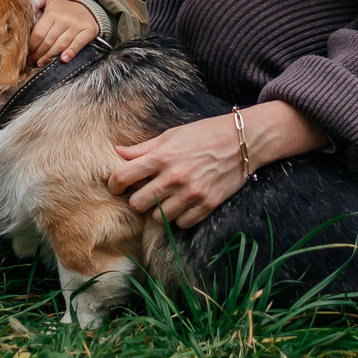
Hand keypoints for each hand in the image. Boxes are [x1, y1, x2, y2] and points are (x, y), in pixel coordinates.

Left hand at [27, 0, 101, 63]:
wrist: (87, 8)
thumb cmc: (63, 9)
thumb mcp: (49, 1)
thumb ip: (37, 3)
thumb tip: (29, 10)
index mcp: (52, 13)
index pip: (39, 33)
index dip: (32, 45)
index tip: (27, 52)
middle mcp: (64, 19)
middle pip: (48, 41)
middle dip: (38, 53)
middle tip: (32, 61)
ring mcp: (76, 25)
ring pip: (61, 45)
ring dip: (50, 57)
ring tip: (42, 63)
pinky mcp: (88, 31)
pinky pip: (78, 44)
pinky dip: (71, 52)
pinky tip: (63, 59)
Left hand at [106, 102, 327, 228]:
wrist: (243, 141)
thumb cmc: (205, 133)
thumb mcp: (172, 135)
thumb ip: (143, 148)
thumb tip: (117, 152)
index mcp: (162, 157)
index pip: (123, 177)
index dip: (114, 183)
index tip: (117, 185)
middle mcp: (174, 178)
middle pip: (137, 204)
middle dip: (136, 200)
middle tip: (144, 192)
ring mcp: (191, 194)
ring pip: (158, 218)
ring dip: (158, 210)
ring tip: (166, 198)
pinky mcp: (207, 205)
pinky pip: (181, 224)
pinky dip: (179, 217)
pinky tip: (183, 204)